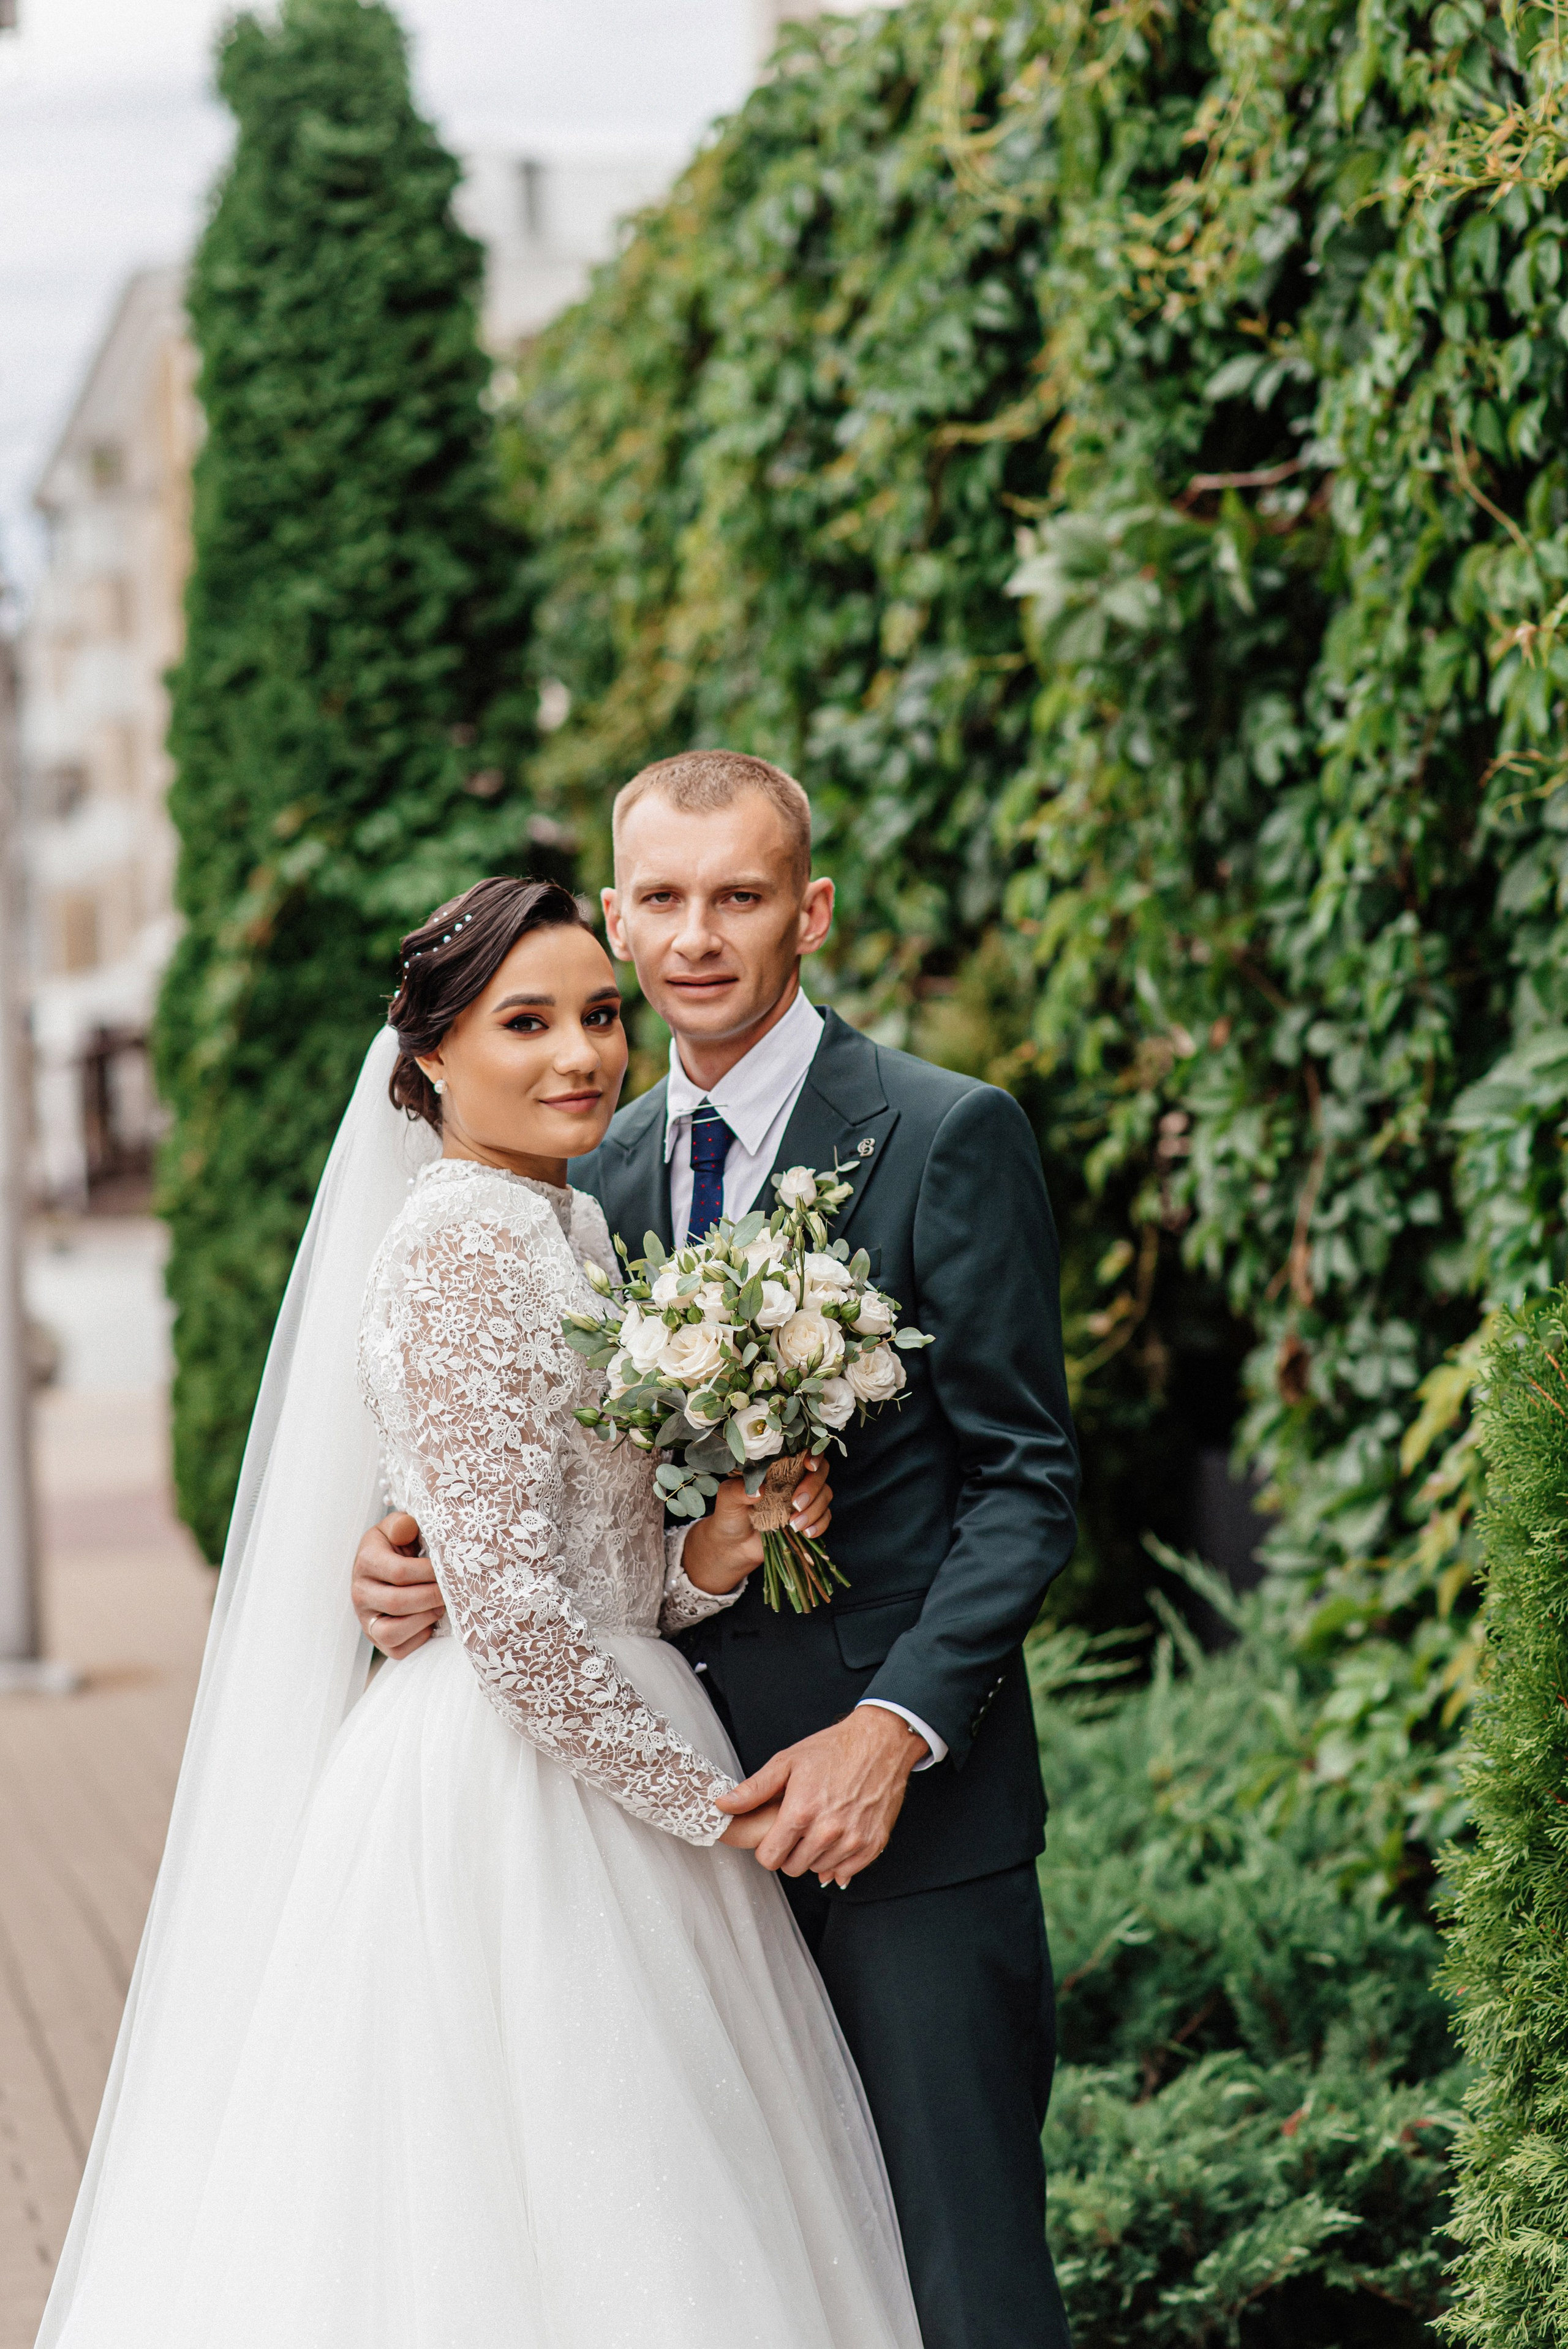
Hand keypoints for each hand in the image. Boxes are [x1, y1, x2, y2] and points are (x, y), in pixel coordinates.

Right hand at [353, 1512, 444, 1658]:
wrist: (385, 1565)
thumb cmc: (399, 1544)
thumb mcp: (399, 1527)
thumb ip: (403, 1524)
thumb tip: (406, 1528)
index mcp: (366, 1561)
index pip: (399, 1572)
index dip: (429, 1573)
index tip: (449, 1568)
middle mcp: (360, 1592)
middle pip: (397, 1602)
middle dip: (432, 1597)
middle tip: (452, 1590)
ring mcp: (365, 1618)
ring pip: (391, 1632)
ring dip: (424, 1620)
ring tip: (441, 1606)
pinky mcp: (375, 1637)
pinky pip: (396, 1649)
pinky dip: (418, 1638)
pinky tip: (430, 1621)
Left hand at [681, 1456, 832, 1595]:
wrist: (734, 1545)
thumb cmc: (730, 1514)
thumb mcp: (727, 1498)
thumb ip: (738, 1490)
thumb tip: (759, 1490)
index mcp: (777, 1468)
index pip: (803, 1452)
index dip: (812, 1454)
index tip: (808, 1465)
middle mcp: (794, 1480)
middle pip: (820, 1472)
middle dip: (813, 1486)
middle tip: (795, 1504)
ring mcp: (804, 1500)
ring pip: (825, 1495)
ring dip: (815, 1510)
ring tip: (794, 1526)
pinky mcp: (808, 1519)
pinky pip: (825, 1518)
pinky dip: (819, 1525)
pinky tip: (805, 1533)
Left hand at [715, 1707, 926, 1887]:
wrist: (880, 1743)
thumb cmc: (833, 1749)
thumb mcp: (787, 1762)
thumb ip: (754, 1789)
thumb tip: (723, 1805)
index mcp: (800, 1812)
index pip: (770, 1859)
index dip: (768, 1849)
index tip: (774, 1836)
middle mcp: (826, 1831)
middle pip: (793, 1868)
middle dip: (790, 1852)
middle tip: (798, 1829)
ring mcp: (851, 1840)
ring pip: (818, 1870)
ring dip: (814, 1856)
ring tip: (820, 1827)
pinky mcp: (871, 1845)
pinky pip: (845, 1872)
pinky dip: (838, 1861)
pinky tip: (837, 1838)